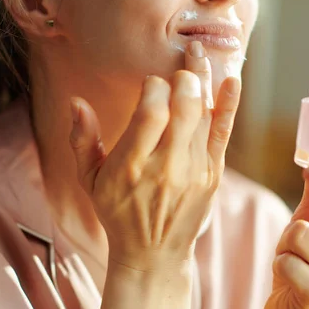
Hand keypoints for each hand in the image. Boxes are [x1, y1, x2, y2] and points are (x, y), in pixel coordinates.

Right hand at [69, 41, 240, 270]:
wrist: (153, 255)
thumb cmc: (118, 213)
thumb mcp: (89, 181)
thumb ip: (82, 140)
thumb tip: (76, 102)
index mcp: (130, 167)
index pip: (150, 112)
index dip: (154, 86)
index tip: (151, 82)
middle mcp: (165, 168)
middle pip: (183, 109)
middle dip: (184, 78)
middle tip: (180, 64)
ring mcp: (193, 172)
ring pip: (204, 117)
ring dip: (204, 81)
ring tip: (200, 53)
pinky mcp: (211, 176)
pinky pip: (222, 135)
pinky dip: (228, 106)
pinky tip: (232, 80)